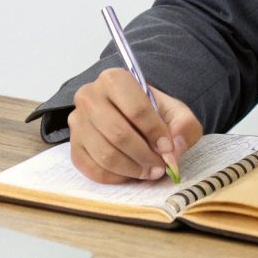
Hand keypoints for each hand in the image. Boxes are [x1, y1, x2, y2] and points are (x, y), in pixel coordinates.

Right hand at [68, 68, 203, 183]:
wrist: (131, 117)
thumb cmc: (152, 113)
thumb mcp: (176, 113)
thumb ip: (184, 127)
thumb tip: (174, 149)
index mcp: (114, 80)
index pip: (135, 109)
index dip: (155, 133)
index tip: (168, 148)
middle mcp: (89, 96)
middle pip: (118, 133)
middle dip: (144, 155)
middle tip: (160, 167)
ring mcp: (77, 122)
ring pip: (104, 154)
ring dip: (132, 169)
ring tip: (149, 171)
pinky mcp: (74, 146)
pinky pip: (92, 169)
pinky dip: (116, 178)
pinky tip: (130, 173)